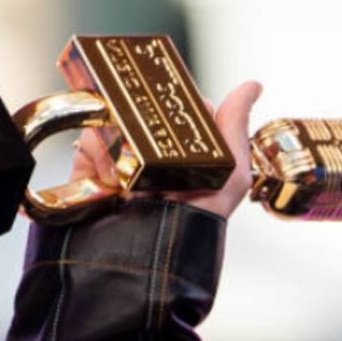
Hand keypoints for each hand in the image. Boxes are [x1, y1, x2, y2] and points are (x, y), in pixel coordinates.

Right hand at [69, 79, 262, 220]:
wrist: (151, 254)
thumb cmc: (199, 220)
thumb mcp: (231, 173)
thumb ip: (235, 126)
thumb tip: (252, 85)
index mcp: (186, 149)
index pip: (179, 104)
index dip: (179, 100)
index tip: (179, 108)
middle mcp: (153, 151)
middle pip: (142, 105)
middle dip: (145, 116)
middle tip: (153, 138)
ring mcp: (121, 157)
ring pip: (113, 118)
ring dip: (122, 139)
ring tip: (136, 172)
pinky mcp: (90, 165)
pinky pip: (89, 137)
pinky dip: (99, 152)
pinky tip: (114, 178)